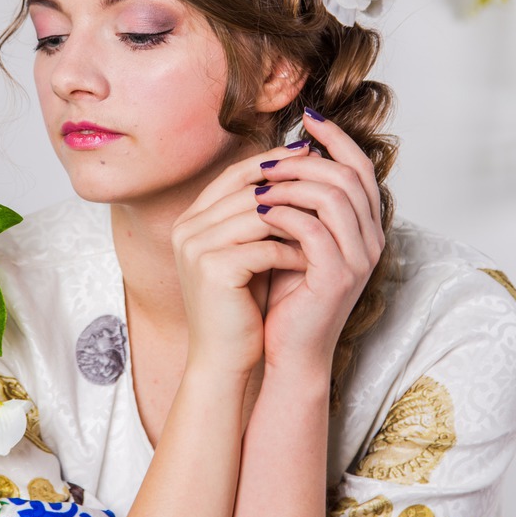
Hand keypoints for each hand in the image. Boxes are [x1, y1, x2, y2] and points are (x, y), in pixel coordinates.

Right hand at [171, 142, 312, 379]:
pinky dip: (292, 252)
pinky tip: (313, 260)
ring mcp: (196, 247)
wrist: (222, 359)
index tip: (311, 157)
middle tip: (329, 184)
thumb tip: (296, 172)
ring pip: (257, 215)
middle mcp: (186, 228)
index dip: (274, 163)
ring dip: (296, 219)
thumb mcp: (247, 253)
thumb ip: (257, 217)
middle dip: (291, 185)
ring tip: (327, 222)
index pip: (235, 176)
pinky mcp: (213, 269)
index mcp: (190, 220)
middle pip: (246, 189)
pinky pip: (264, 248)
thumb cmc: (239, 306)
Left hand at [254, 112, 384, 369]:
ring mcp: (359, 260)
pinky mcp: (337, 277)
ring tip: (259, 183)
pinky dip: (285, 214)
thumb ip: (298, 203)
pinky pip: (314, 229)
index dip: (337, 139)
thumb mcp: (292, 239)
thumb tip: (282, 156)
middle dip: (308, 160)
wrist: (286, 351)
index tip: (307, 118)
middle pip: (350, 176)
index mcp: (365, 228)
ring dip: (293, 183)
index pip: (361, 169)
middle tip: (270, 158)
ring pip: (334, 197)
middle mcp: (371, 241)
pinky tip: (259, 211)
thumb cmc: (284, 296)